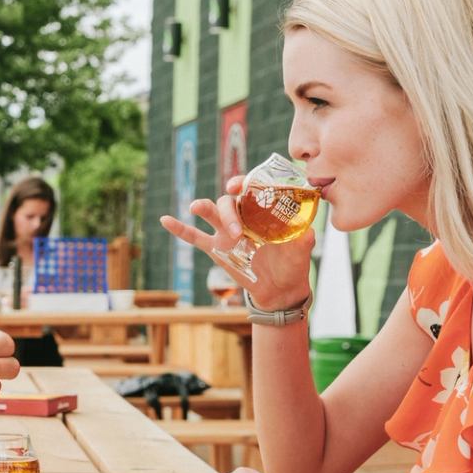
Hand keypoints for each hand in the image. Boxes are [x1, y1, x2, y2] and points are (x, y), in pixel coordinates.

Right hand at [158, 175, 315, 309]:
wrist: (281, 290)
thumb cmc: (293, 263)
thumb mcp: (302, 249)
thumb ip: (304, 238)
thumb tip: (307, 232)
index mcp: (263, 210)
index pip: (250, 187)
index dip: (243, 182)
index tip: (239, 185)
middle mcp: (244, 216)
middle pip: (229, 201)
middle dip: (229, 210)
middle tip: (236, 230)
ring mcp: (227, 232)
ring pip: (211, 213)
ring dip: (204, 208)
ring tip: (196, 207)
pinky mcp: (216, 249)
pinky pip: (194, 237)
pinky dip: (179, 229)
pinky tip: (165, 220)